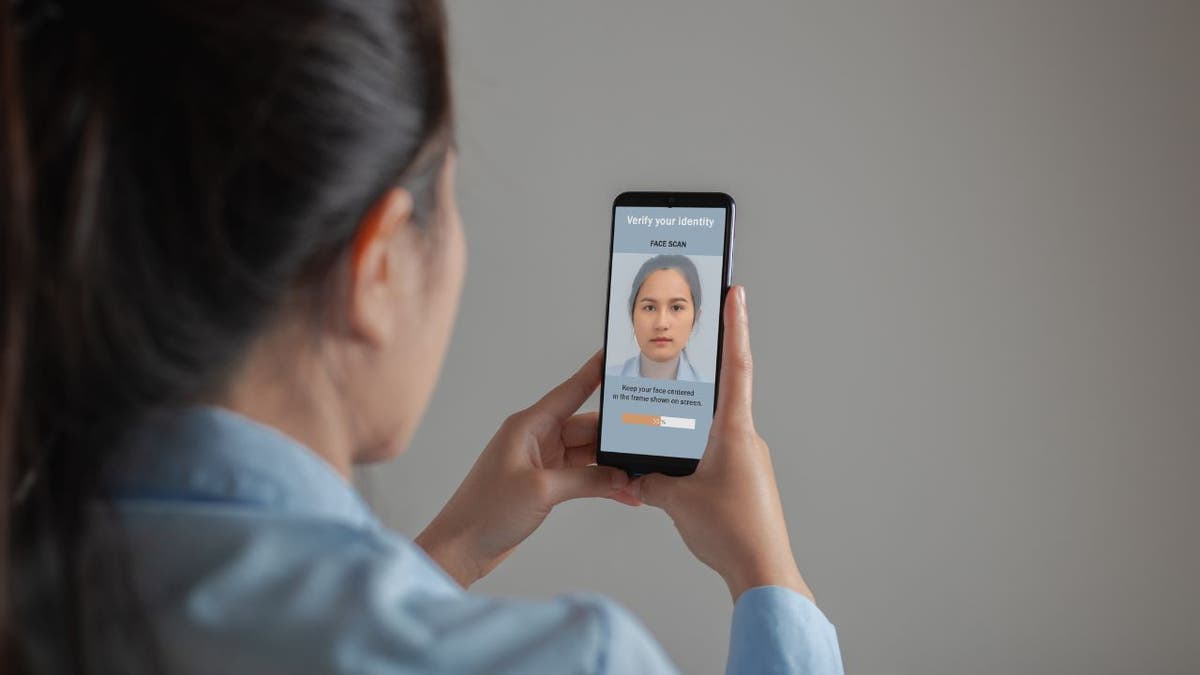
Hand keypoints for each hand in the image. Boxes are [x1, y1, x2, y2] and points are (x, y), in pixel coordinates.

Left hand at [416, 352, 635, 586]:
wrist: (462, 547)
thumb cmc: (486, 512)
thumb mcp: (541, 490)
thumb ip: (586, 479)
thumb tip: (621, 476)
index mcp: (528, 426)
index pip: (570, 391)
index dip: (595, 373)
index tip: (616, 355)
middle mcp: (536, 438)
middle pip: (586, 427)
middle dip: (615, 437)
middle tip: (647, 440)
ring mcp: (541, 461)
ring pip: (587, 453)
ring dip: (611, 465)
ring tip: (639, 474)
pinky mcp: (545, 483)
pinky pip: (582, 475)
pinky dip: (601, 483)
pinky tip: (623, 492)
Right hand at [628, 286, 814, 603]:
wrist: (763, 570)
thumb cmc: (730, 532)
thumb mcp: (676, 500)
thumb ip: (651, 480)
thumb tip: (637, 475)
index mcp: (733, 431)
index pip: (736, 366)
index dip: (735, 326)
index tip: (736, 292)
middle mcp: (745, 438)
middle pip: (721, 393)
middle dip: (700, 373)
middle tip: (684, 342)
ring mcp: (748, 458)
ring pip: (713, 427)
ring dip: (690, 423)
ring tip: (661, 421)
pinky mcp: (745, 479)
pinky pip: (716, 453)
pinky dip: (694, 450)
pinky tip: (676, 468)